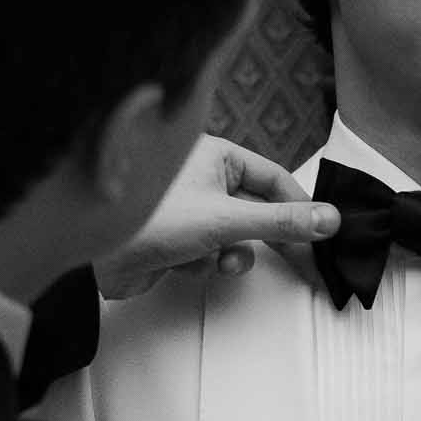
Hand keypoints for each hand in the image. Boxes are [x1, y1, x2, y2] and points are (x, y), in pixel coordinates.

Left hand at [96, 136, 339, 298]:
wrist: (92, 259)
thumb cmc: (150, 219)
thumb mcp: (227, 220)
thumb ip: (281, 222)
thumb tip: (328, 220)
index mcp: (215, 155)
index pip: (274, 178)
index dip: (299, 207)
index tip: (322, 233)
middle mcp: (201, 177)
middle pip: (256, 210)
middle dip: (271, 238)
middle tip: (306, 265)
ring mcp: (187, 209)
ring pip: (234, 237)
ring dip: (231, 254)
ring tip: (219, 262)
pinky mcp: (173, 238)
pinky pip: (208, 253)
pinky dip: (202, 263)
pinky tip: (181, 264)